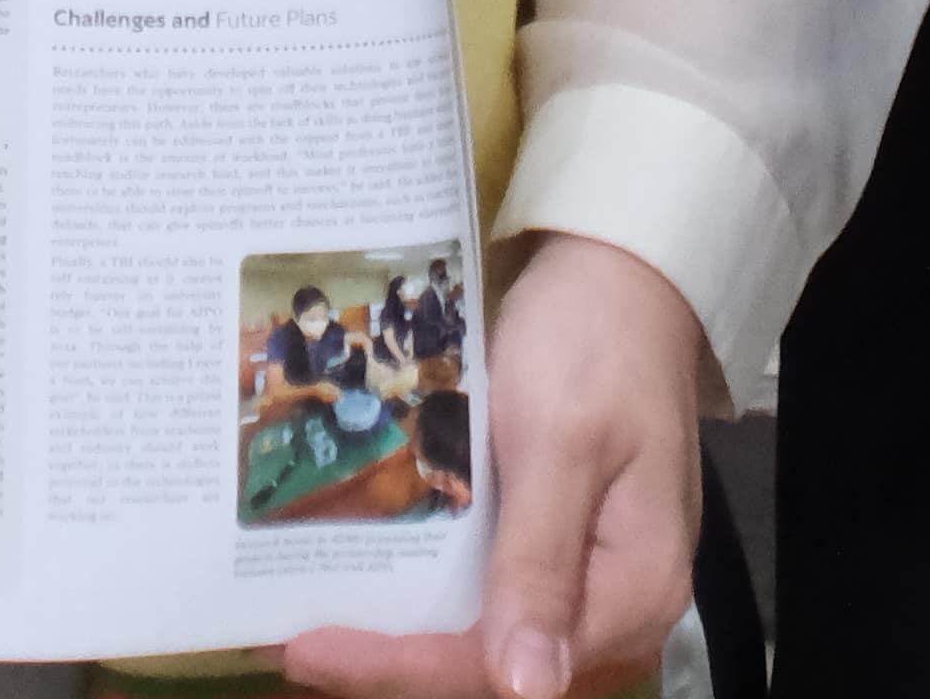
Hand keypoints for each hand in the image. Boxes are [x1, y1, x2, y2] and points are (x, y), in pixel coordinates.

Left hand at [280, 233, 703, 698]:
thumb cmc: (592, 343)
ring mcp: (595, 581)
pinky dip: (435, 606)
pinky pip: (498, 603)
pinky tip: (376, 589)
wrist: (623, 273)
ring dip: (408, 641)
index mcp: (635, 591)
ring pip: (492, 645)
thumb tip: (526, 688)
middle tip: (295, 644)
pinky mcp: (567, 551)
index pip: (501, 665)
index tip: (308, 649)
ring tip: (318, 627)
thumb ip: (540, 563)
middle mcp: (623, 607)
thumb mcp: (560, 441)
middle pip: (495, 667)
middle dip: (395, 661)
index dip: (402, 664)